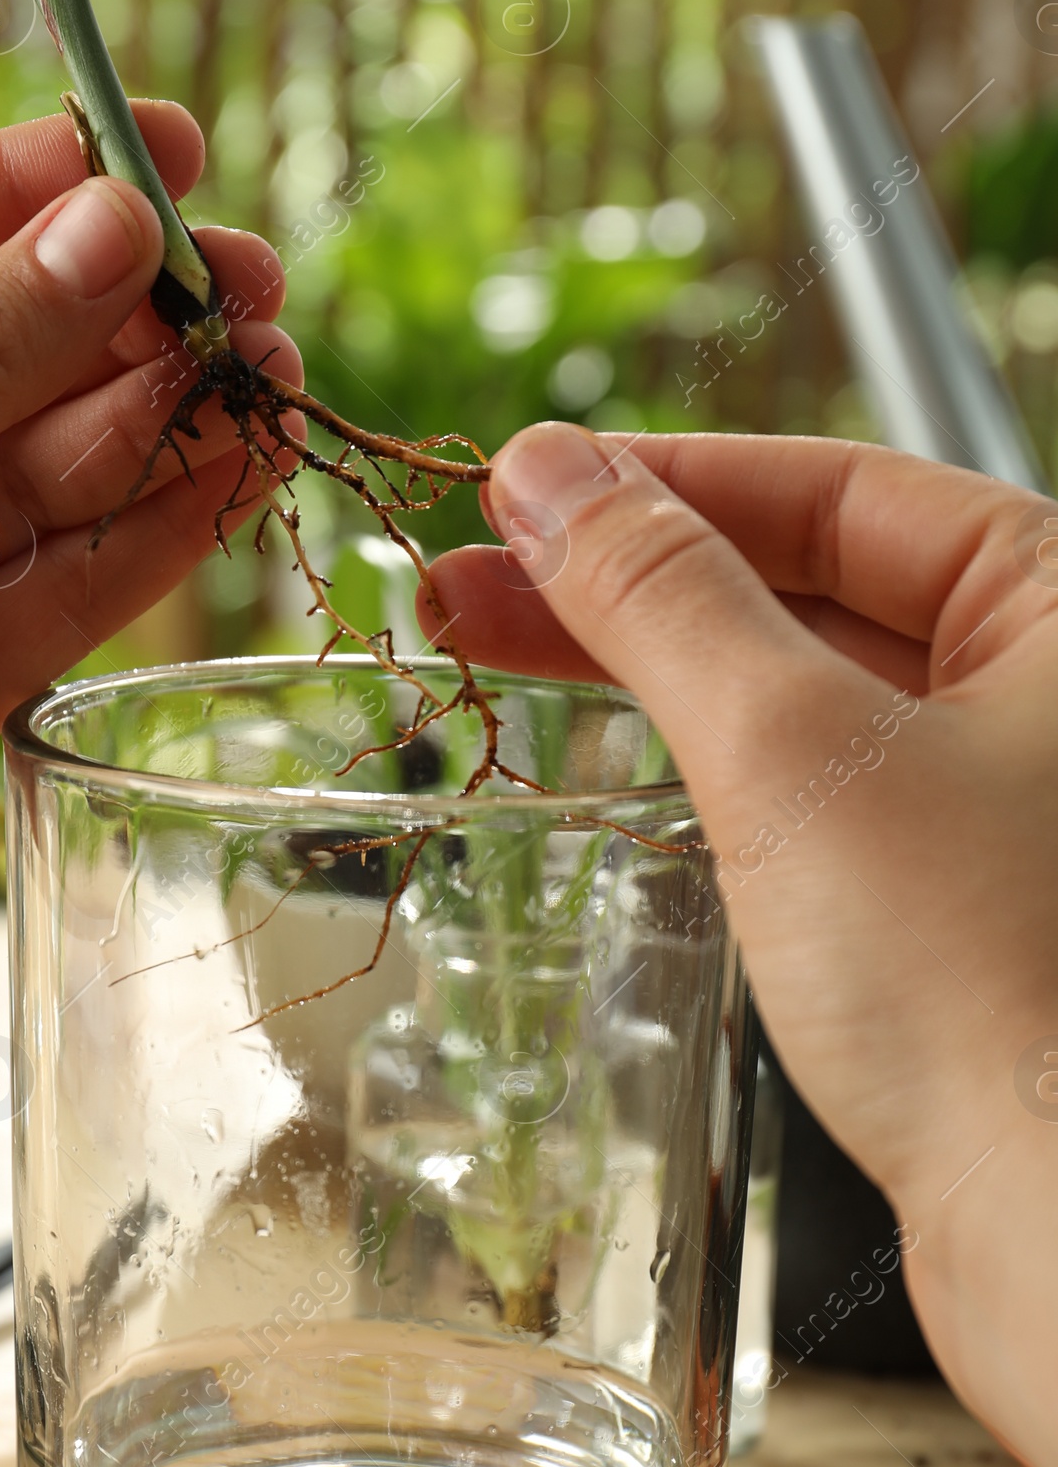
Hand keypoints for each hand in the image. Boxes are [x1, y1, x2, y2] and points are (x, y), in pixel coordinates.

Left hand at [0, 104, 295, 1204]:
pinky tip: (233, 473)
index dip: (26, 194)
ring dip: (157, 419)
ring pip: (44, 477)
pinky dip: (152, 533)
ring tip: (263, 373)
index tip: (162, 153)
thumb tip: (109, 235)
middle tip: (245, 285)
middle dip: (117, 316)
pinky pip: (64, 592)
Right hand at [426, 423, 1057, 1466]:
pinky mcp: (965, 908)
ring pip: (806, 687)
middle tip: (466, 584)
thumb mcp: (795, 751)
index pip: (836, 486)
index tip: (518, 488)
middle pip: (810, 580)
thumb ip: (665, 596)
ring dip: (653, 667)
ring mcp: (1009, 803)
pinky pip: (819, 789)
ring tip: (497, 655)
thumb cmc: (989, 991)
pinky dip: (713, 764)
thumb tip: (553, 475)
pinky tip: (622, 765)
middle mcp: (1049, 690)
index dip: (660, 481)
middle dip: (629, 578)